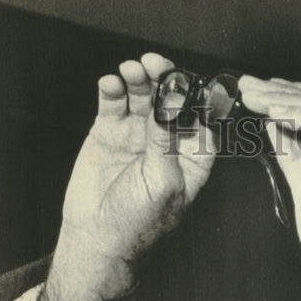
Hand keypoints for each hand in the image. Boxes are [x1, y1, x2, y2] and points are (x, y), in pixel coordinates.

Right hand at [41, 53, 216, 300]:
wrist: (99, 236)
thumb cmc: (141, 219)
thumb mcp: (163, 180)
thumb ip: (166, 140)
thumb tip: (172, 100)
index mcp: (193, 156)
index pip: (202, 116)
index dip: (198, 95)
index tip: (191, 80)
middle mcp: (167, 140)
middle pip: (171, 98)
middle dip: (166, 78)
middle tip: (156, 64)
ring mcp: (138, 133)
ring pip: (143, 95)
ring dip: (139, 79)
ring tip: (131, 70)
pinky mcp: (109, 131)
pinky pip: (113, 102)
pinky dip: (113, 88)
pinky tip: (111, 82)